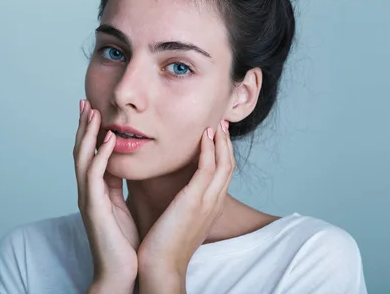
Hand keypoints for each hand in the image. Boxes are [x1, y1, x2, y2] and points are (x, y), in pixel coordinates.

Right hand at [74, 100, 138, 289]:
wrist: (120, 272)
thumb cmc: (122, 241)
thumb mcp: (121, 206)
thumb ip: (117, 186)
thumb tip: (121, 165)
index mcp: (96, 190)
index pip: (90, 154)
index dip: (91, 132)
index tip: (94, 109)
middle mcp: (88, 191)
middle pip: (81, 151)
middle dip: (83, 126)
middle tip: (85, 102)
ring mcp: (88, 199)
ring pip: (83, 159)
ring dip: (88, 134)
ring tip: (94, 111)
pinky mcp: (94, 208)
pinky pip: (95, 176)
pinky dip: (100, 156)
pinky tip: (108, 140)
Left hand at [137, 120, 234, 289]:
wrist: (160, 267)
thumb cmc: (163, 246)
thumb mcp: (178, 220)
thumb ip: (181, 204)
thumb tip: (171, 192)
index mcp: (211, 207)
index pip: (223, 173)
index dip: (223, 152)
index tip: (217, 135)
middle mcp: (214, 203)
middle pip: (229, 165)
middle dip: (226, 142)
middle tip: (223, 123)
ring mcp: (207, 201)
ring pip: (223, 163)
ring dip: (220, 140)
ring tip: (216, 123)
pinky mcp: (195, 200)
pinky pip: (207, 167)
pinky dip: (208, 149)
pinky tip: (204, 136)